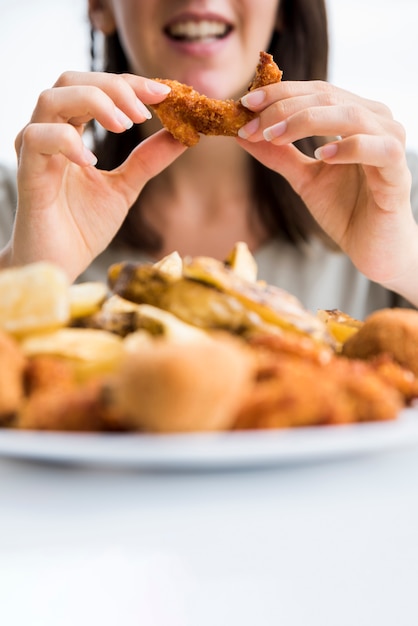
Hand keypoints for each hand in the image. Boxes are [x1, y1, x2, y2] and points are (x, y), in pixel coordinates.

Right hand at [8, 71, 186, 280]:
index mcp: (71, 131)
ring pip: (52, 99)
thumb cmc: (83, 227)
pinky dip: (67, 141)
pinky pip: (38, 138)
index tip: (164, 93)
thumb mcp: (126, 188)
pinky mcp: (27, 173)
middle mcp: (50, 132)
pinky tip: (91, 161)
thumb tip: (184, 135)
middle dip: (114, 87)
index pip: (96, 87)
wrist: (60, 265)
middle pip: (71, 80)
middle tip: (145, 111)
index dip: (129, 84)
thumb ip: (149, 160)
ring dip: (94, 103)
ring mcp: (35, 150)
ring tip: (125, 126)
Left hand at [237, 80, 417, 303]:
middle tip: (252, 125)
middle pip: (328, 97)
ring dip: (306, 122)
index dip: (279, 93)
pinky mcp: (398, 172)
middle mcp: (376, 121)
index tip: (245, 104)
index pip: (315, 91)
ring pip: (351, 115)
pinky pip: (377, 149)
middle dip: (284, 109)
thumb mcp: (304, 179)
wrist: (372, 248)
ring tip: (275, 136)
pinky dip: (347, 148)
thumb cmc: (345, 210)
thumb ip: (279, 155)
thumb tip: (242, 134)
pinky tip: (321, 155)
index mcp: (355, 116)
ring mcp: (390, 143)